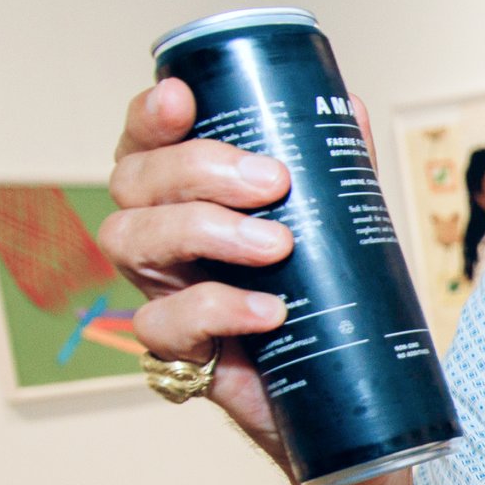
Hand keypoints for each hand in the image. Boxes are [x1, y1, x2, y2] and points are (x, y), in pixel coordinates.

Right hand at [98, 79, 372, 458]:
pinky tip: (270, 310)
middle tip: (271, 181)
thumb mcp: (330, 222)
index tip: (182, 98)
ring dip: (205, 230)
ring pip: (132, 241)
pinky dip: (218, 309)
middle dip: (199, 170)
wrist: (333, 386)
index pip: (146, 140)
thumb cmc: (317, 290)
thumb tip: (352, 109)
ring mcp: (158, 290)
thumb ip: (333, 168)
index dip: (150, 114)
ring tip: (276, 245)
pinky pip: (164, 324)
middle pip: (133, 182)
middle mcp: (156, 234)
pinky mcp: (176, 349)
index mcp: (182, 193)